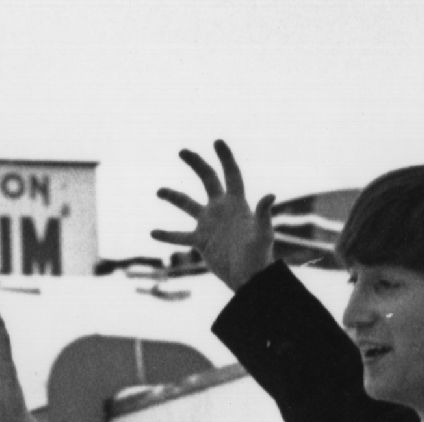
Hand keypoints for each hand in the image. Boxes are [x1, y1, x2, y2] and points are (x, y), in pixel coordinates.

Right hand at [152, 141, 277, 290]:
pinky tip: (153, 232)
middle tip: (182, 151)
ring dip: (174, 197)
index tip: (217, 141)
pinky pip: (180, 236)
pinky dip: (167, 235)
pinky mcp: (201, 241)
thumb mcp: (262, 233)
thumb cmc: (259, 256)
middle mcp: (221, 209)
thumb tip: (270, 195)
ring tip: (158, 191)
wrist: (248, 278)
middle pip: (207, 179)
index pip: (231, 174)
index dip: (225, 157)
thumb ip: (263, 213)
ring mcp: (209, 224)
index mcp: (236, 203)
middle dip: (196, 163)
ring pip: (188, 205)